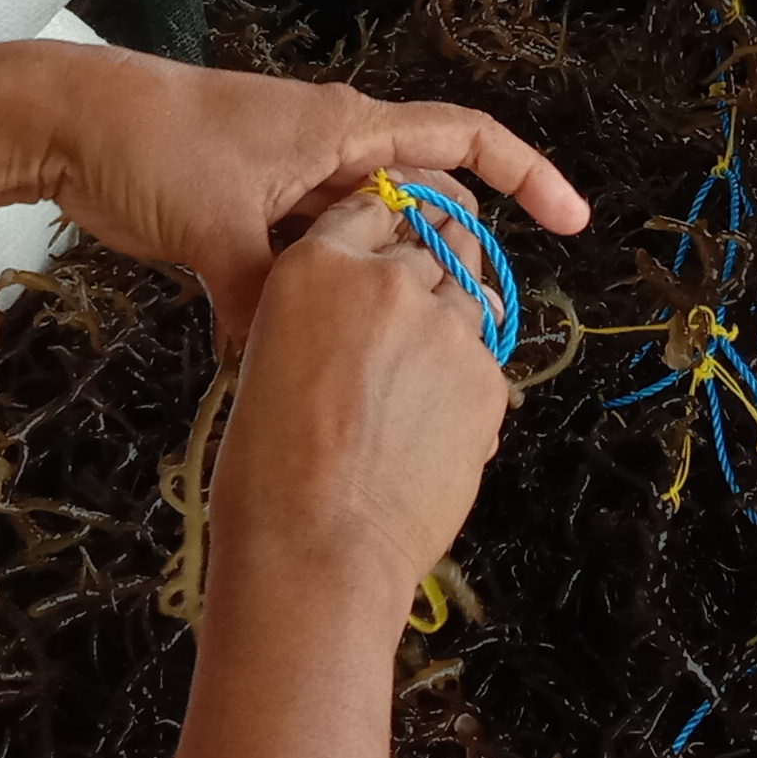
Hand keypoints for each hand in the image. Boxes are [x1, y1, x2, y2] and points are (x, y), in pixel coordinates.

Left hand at [29, 45, 588, 337]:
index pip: (463, 141)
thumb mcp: (217, 230)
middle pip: (421, 201)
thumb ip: (267, 300)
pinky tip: (320, 350)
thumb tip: (278, 371)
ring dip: (383, 284)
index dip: (526, 176)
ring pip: (366, 238)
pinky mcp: (252, 211)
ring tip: (408, 347)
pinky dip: (323, 297)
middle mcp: (332, 148)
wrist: (67, 125)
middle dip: (449, 256)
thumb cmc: (153, 148)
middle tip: (465, 324)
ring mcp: (292, 182)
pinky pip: (313, 258)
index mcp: (346, 128)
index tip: (570, 224)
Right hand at [211, 185, 513, 598]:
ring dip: (447, 323)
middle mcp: (389, 279)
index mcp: (317, 265)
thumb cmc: (269, 470)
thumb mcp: (269, 360)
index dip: (380, 228)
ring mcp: (447, 327)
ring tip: (412, 382)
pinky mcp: (488, 378)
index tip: (386, 243)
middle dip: (423, 270)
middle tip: (406, 316)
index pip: (367, 209)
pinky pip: (483, 360)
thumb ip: (322, 316)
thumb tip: (358, 318)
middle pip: (429, 245)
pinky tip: (429, 425)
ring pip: (466, 298)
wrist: (320, 548)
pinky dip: (464, 381)